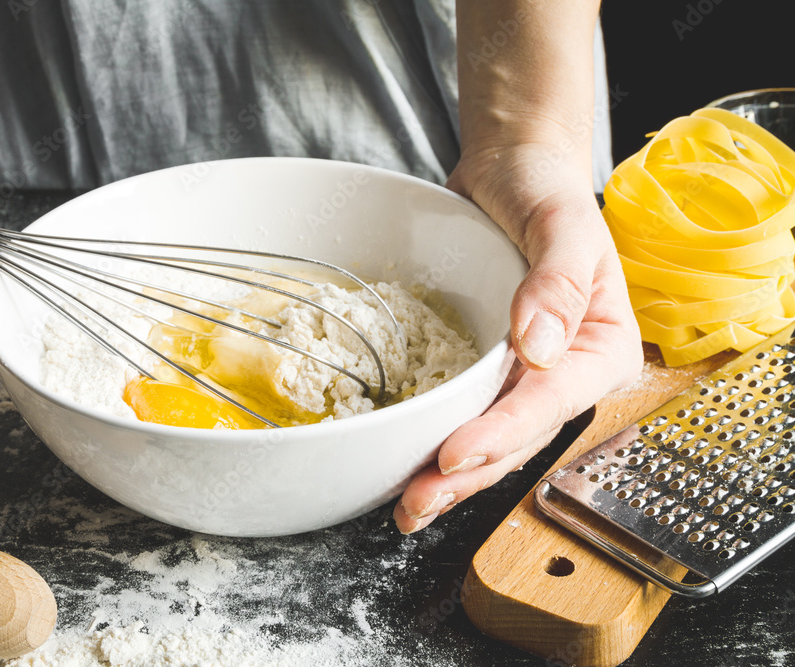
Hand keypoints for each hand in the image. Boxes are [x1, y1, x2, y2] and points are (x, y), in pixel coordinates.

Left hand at [393, 141, 642, 533]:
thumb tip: (537, 346)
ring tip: (407, 506)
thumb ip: (558, 281)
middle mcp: (562, 372)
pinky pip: (462, 412)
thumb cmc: (544, 189)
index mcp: (599, 347)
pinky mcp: (485, 370)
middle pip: (517, 435)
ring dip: (449, 477)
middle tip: (417, 501)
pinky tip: (405, 470)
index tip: (455, 454)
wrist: (512, 173)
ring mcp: (522, 376)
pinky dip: (435, 443)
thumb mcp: (562, 222)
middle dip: (468, 473)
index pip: (551, 400)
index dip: (504, 432)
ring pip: (489, 438)